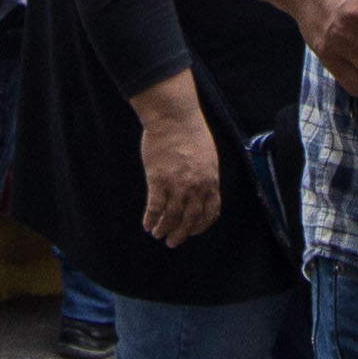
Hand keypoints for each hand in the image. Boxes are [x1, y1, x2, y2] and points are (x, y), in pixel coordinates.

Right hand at [136, 92, 223, 247]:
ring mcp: (177, 185)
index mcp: (210, 181)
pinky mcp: (158, 180)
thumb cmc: (190, 132)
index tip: (191, 231)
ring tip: (158, 234)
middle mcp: (196, 187)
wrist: (174, 117)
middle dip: (181, 234)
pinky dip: (151, 219)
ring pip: (172, 217)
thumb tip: (201, 189)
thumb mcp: (208, 156)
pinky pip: (155, 207)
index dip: (200, 226)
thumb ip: (205, 175)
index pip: (210, 212)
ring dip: (164, 229)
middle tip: (172, 241)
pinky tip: (147, 224)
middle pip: (190, 219)